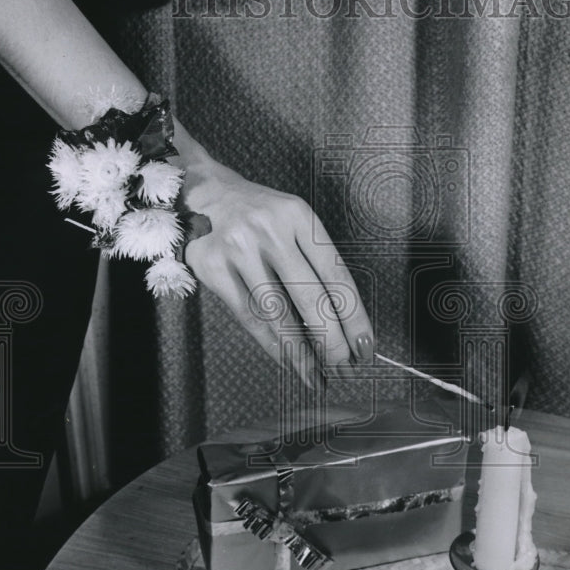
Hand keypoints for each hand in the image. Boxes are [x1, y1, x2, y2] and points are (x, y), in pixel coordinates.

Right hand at [180, 152, 373, 386]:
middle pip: (310, 297)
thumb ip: (314, 264)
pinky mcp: (212, 268)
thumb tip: (340, 324)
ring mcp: (238, 248)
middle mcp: (269, 230)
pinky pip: (248, 316)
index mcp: (298, 216)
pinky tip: (286, 359)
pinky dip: (271, 343)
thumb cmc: (260, 217)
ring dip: (300, 352)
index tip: (365, 346)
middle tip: (344, 367)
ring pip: (277, 313)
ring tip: (316, 375)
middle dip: (331, 341)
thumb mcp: (293, 224)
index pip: (336, 274)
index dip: (354, 316)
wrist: (204, 194)